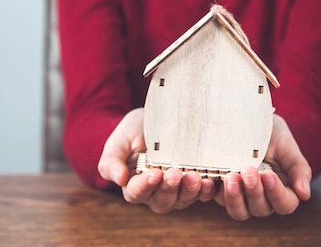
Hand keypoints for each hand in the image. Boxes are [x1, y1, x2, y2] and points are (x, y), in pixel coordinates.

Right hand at [98, 108, 216, 212]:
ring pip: (182, 200)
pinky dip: (206, 191)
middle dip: (169, 188)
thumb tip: (118, 179)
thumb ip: (111, 160)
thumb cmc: (134, 131)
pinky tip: (210, 181)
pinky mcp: (193, 185)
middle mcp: (155, 193)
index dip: (145, 186)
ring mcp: (176, 191)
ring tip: (194, 176)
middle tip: (175, 173)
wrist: (156, 119)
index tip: (154, 173)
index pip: (136, 192)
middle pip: (161, 200)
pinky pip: (201, 194)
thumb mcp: (119, 140)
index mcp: (133, 185)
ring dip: (189, 191)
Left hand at [214, 114, 311, 219]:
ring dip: (234, 197)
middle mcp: (261, 197)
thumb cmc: (271, 133)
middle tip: (248, 171)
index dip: (277, 194)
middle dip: (254, 192)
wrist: (248, 118)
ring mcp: (240, 195)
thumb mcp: (287, 146)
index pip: (285, 204)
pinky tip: (208, 181)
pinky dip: (210, 192)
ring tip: (231, 176)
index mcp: (281, 190)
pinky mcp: (220, 187)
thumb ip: (299, 169)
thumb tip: (305, 194)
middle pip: (260, 209)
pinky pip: (214, 198)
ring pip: (238, 211)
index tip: (269, 175)